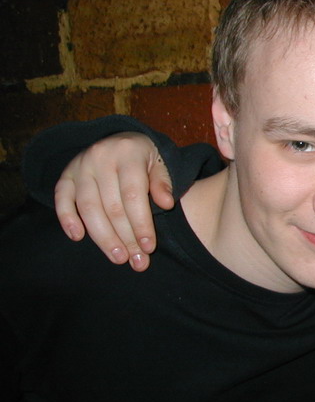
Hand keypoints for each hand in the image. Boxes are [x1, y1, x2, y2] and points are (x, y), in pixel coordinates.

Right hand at [54, 132, 173, 270]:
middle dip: (126, 238)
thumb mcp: (160, 163)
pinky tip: (78, 237)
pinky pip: (61, 198)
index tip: (149, 247)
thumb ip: (163, 183)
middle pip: (112, 206)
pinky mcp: (66, 175)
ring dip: (103, 237)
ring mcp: (80, 165)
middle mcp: (101, 157)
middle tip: (136, 261)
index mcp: (128, 153)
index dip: (141, 224)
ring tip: (118, 257)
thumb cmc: (144, 158)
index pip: (134, 195)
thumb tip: (166, 204)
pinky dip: (67, 219)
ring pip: (89, 208)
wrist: (120, 140)